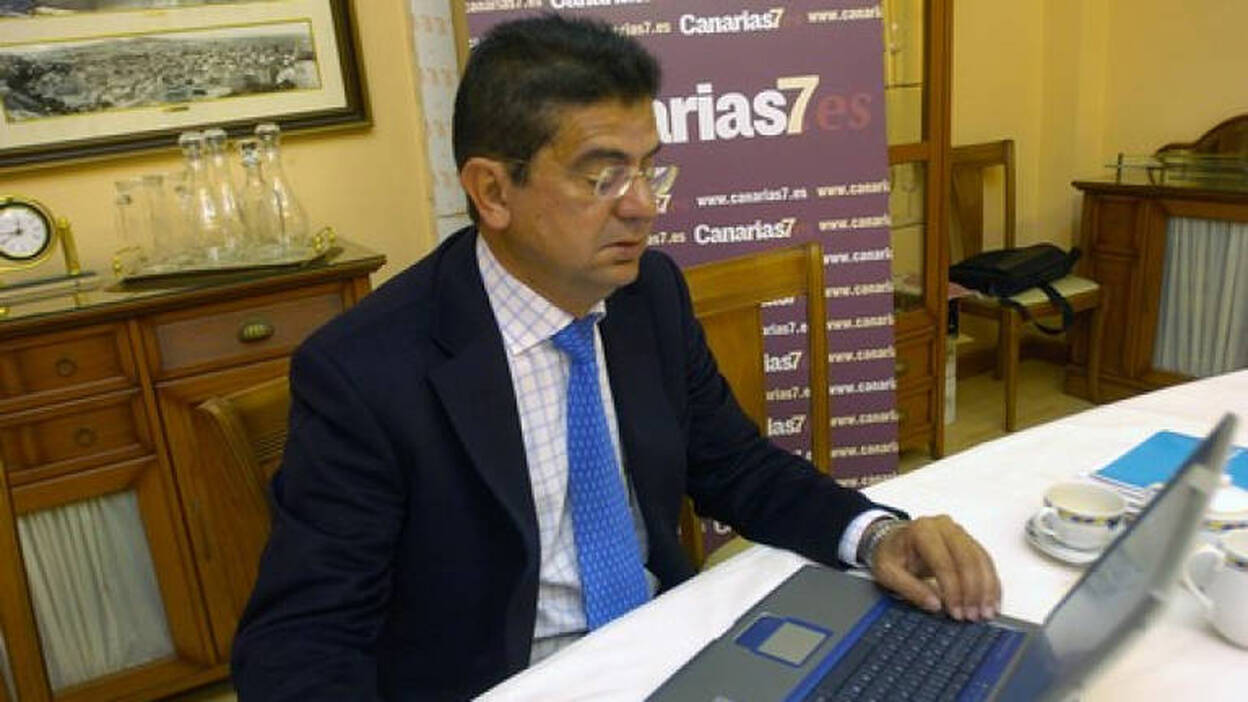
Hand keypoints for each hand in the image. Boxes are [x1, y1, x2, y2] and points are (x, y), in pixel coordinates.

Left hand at [869, 515, 1000, 620]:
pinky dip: (990, 582)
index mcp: (922, 531)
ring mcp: (958, 532)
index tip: (956, 612)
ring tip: (987, 613)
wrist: (892, 539)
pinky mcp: (968, 541)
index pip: (944, 562)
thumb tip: (935, 605)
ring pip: (980, 560)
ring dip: (987, 589)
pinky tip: (992, 601)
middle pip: (967, 559)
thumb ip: (910, 588)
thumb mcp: (888, 573)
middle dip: (973, 591)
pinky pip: (984, 561)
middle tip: (974, 616)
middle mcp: (944, 526)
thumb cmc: (890, 554)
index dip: (953, 590)